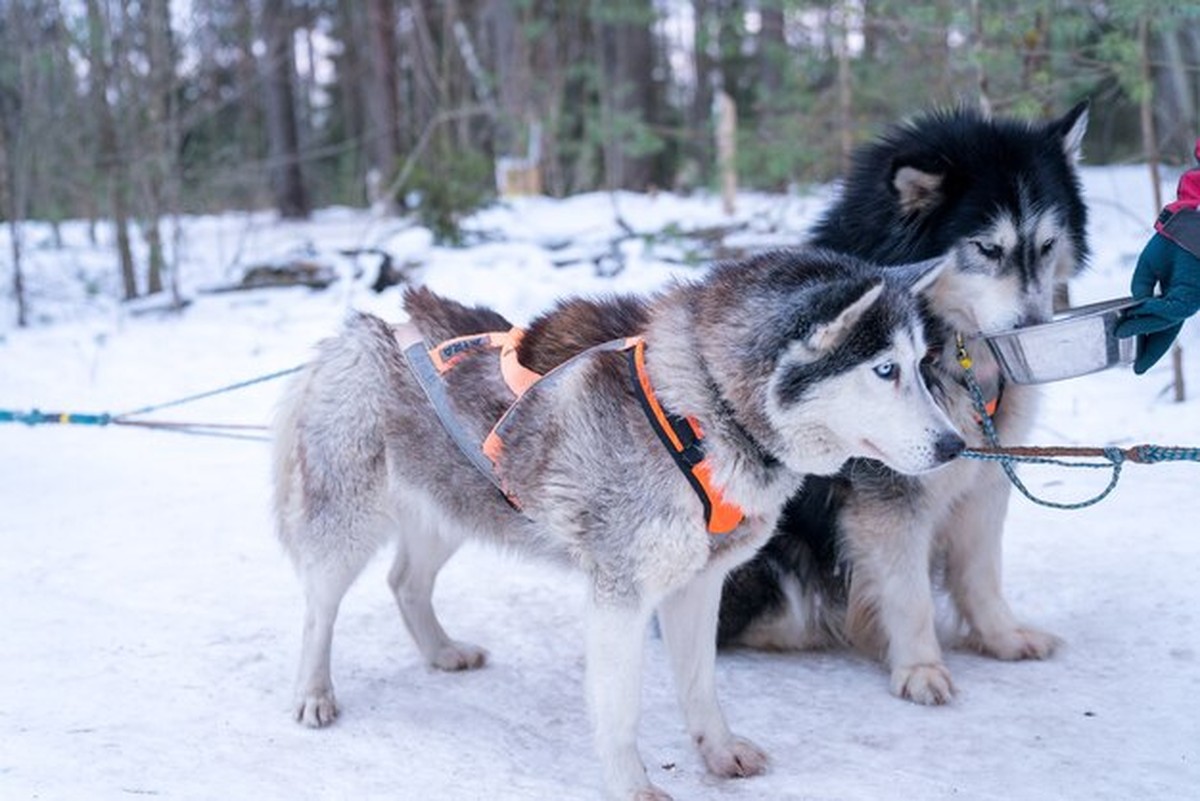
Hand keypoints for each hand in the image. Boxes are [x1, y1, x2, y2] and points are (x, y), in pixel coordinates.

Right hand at [1115, 232, 1199, 373]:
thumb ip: (1141, 290)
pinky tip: (1139, 310)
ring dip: (1144, 327)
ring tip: (1122, 330)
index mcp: (1173, 297)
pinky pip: (1171, 311)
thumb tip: (1134, 310)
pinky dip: (1153, 313)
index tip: (1136, 363)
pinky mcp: (1193, 295)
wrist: (1188, 225)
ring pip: (1166, 323)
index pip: (1160, 325)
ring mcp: (1190, 299)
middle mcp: (1183, 301)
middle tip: (1138, 369)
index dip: (1148, 343)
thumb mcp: (1148, 269)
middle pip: (1166, 332)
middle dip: (1152, 350)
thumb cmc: (1172, 241)